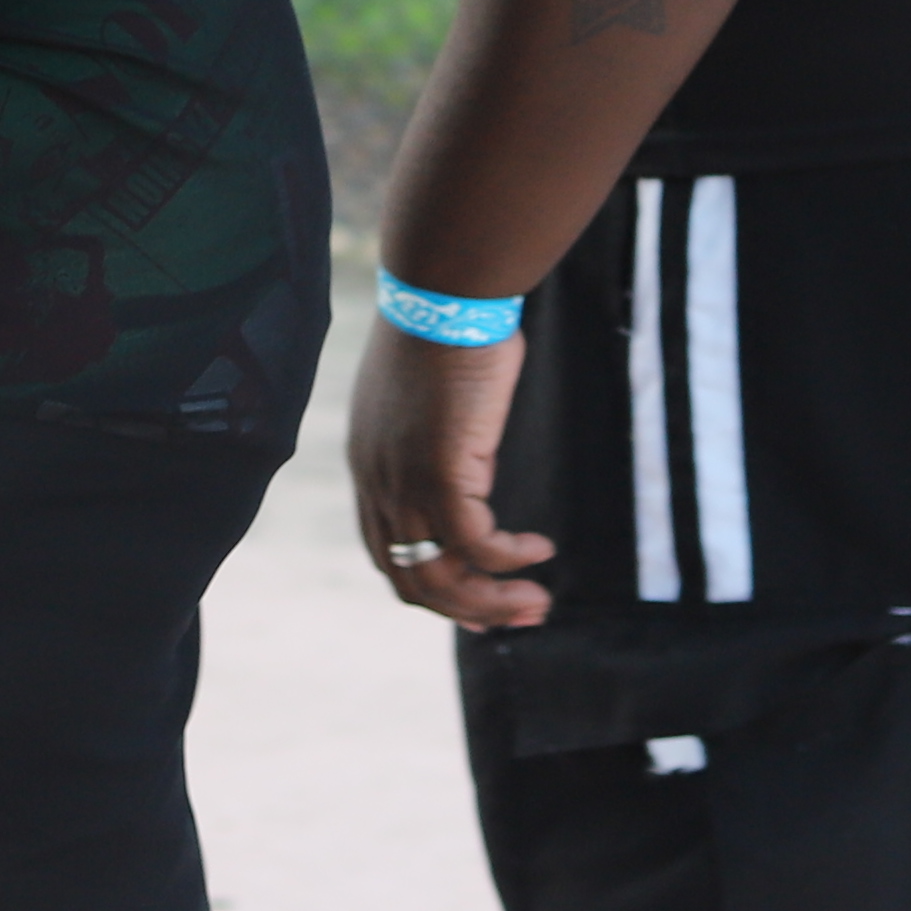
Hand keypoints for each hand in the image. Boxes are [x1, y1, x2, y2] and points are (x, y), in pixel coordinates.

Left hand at [348, 316, 554, 630]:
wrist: (443, 293)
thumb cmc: (446, 332)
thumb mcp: (432, 401)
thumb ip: (443, 443)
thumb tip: (476, 469)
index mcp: (369, 467)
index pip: (386, 553)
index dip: (430, 588)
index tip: (475, 606)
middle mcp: (377, 484)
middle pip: (410, 580)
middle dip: (467, 610)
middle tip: (520, 617)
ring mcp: (403, 482)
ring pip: (442, 576)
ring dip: (492, 602)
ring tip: (537, 602)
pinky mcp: (439, 473)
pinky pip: (477, 543)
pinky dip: (510, 558)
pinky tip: (540, 550)